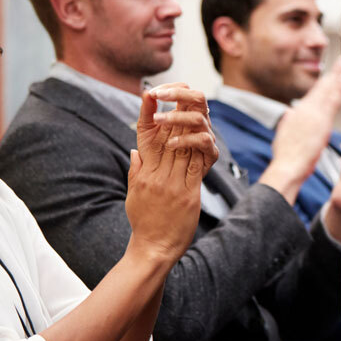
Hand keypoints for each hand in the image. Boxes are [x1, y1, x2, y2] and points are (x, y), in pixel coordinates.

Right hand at [124, 83, 218, 262]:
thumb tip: (136, 149)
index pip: (145, 138)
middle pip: (166, 137)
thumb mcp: (134, 192)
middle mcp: (156, 175)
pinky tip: (206, 134)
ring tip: (194, 105)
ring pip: (181, 147)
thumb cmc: (144, 222)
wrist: (153, 249)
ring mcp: (172, 184)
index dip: (148, 114)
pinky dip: (200, 148)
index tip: (150, 95)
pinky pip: (196, 166)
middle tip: (180, 91)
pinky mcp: (188, 194)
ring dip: (188, 124)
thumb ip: (137, 169)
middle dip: (173, 112)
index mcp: (144, 173)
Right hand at [259, 67, 340, 203]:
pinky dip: (338, 88)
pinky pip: (332, 101)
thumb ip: (289, 123)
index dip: (325, 83)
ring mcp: (313, 115)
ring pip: (327, 90)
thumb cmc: (287, 158)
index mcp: (297, 113)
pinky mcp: (320, 122)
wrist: (287, 167)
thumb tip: (290, 114)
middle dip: (333, 73)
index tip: (333, 73)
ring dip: (337, 76)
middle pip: (322, 88)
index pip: (315, 95)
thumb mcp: (285, 136)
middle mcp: (305, 110)